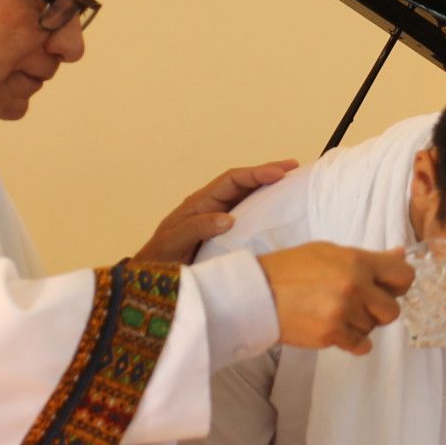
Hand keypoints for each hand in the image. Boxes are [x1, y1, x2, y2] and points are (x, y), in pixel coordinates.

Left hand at [136, 159, 296, 263]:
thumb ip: (197, 228)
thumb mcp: (174, 241)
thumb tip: (228, 218)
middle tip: (294, 167)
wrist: (151, 276)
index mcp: (200, 202)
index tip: (278, 173)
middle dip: (267, 173)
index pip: (232, 180)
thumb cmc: (160, 257)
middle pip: (243, 183)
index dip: (255, 174)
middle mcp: (212, 205)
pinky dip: (264, 208)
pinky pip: (247, 215)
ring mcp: (219, 218)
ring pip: (247, 197)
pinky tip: (279, 211)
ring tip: (292, 182)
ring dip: (268, 188)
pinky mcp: (224, 233)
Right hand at [258, 243, 409, 355]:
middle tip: (360, 303)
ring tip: (336, 312)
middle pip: (392, 309)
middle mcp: (355, 286)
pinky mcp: (332, 334)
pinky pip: (361, 345)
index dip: (399, 283)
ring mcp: (343, 312)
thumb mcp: (330, 252)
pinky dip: (353, 340)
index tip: (389, 287)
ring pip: (373, 328)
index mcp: (357, 261)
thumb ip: (368, 257)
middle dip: (379, 309)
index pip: (403, 275)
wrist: (258, 293)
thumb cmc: (291, 268)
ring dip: (360, 324)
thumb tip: (400, 254)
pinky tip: (338, 328)